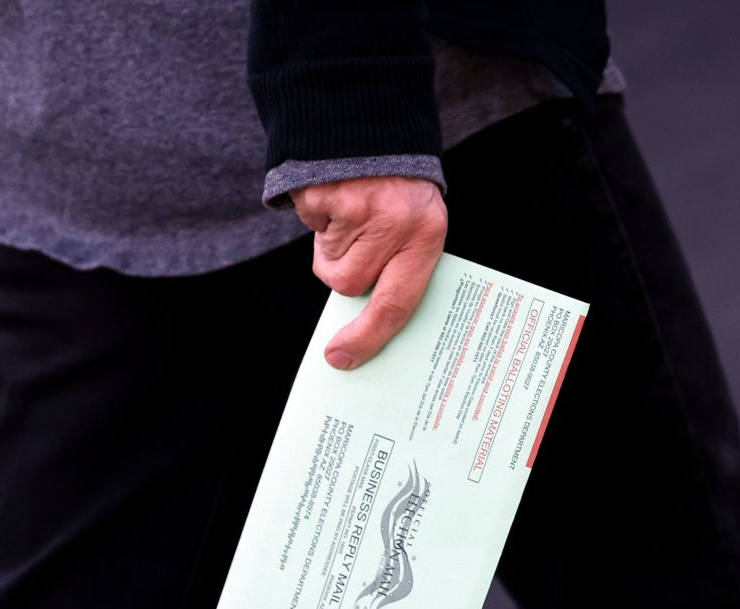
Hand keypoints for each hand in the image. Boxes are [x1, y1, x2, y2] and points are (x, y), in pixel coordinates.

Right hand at [291, 176, 447, 369]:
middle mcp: (396, 222)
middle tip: (358, 242)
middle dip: (346, 272)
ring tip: (351, 211)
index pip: (398, 302)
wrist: (372, 118)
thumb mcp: (415, 222)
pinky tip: (338, 194)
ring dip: (331, 244)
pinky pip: (312, 228)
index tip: (343, 358)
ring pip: (328, 262)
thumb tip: (363, 318)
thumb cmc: (397, 186)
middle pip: (351, 283)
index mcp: (426, 234)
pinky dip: (318, 217)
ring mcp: (359, 207)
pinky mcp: (326, 192)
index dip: (369, 335)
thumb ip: (398, 264)